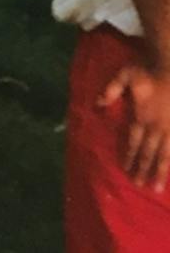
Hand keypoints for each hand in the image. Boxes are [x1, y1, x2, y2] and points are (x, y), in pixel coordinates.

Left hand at [100, 63, 169, 188]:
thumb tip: (97, 103)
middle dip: (143, 169)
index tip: (126, 170)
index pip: (134, 141)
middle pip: (148, 152)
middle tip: (139, 185)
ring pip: (164, 155)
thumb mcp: (125, 76)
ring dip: (160, 171)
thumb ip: (111, 90)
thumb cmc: (148, 71)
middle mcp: (156, 127)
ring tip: (156, 187)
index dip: (130, 156)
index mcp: (141, 117)